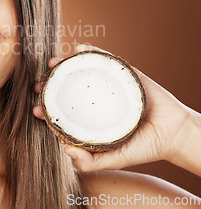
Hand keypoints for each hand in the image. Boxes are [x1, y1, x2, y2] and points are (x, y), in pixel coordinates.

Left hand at [33, 44, 193, 171]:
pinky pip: (105, 59)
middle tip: (38, 85)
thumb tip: (65, 151)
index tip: (35, 109)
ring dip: (65, 64)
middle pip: (67, 89)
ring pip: (82, 71)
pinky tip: (80, 48)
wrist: (174, 133)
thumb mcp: (114, 159)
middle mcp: (94, 100)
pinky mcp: (122, 73)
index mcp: (90, 119)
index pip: (63, 112)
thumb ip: (91, 161)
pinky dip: (92, 51)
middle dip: (50, 85)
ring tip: (53, 63)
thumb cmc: (143, 147)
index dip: (46, 109)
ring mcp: (107, 85)